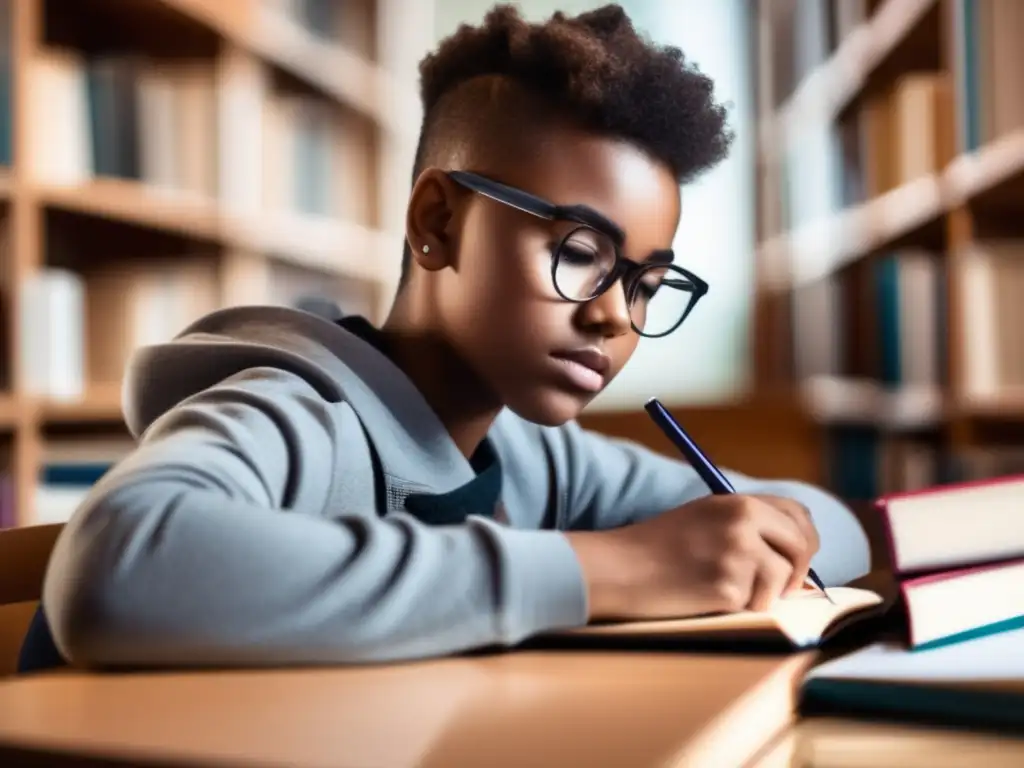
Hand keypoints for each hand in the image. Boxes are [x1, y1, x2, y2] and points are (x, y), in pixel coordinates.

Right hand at [566, 494, 819, 620]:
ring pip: (781, 581)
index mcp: (739, 502)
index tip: (795, 560)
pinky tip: (707, 599)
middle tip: (779, 588)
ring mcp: (738, 554)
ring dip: (762, 594)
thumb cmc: (658, 548)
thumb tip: (798, 556)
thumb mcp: (706, 518)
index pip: (798, 516)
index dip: (804, 540)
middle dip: (796, 572)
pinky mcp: (728, 586)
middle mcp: (743, 522)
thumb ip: (749, 526)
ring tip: (721, 590)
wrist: (619, 568)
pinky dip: (738, 608)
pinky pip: (756, 604)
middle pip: (801, 547)